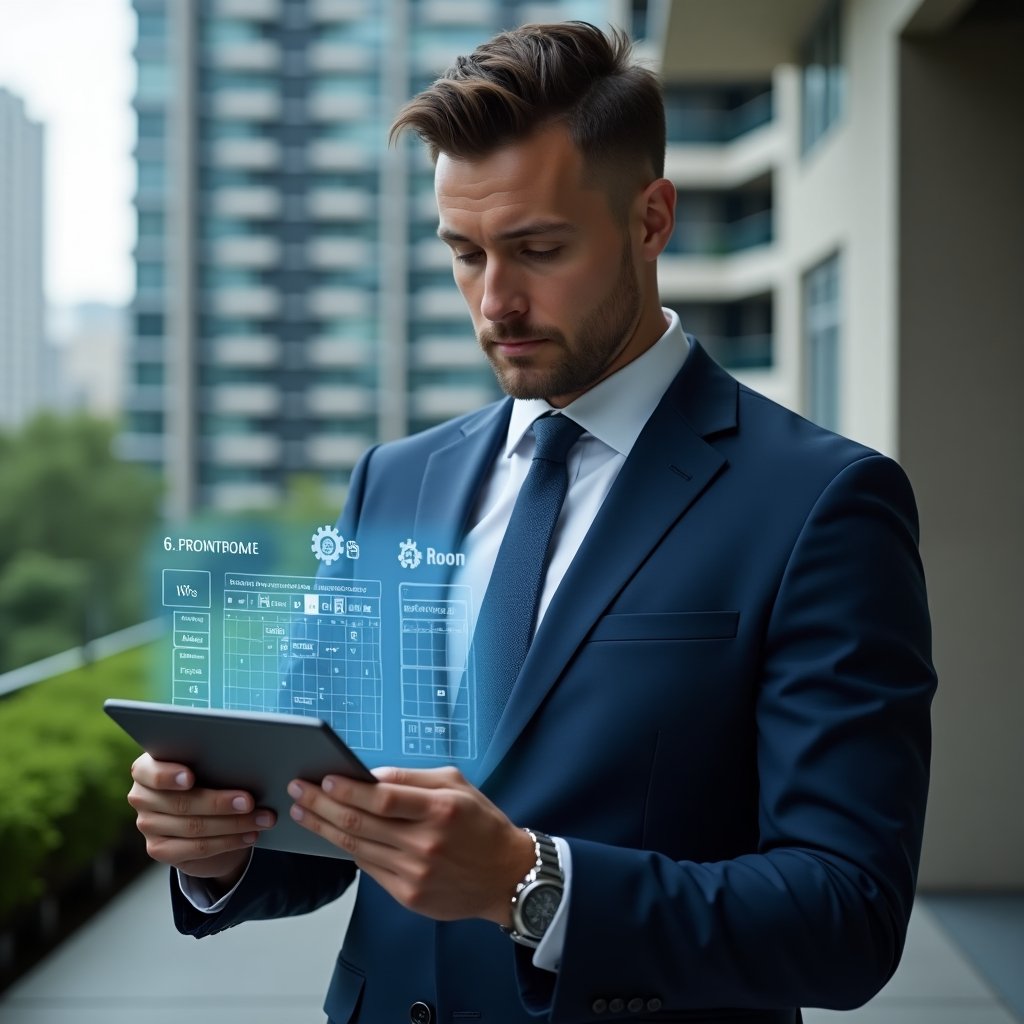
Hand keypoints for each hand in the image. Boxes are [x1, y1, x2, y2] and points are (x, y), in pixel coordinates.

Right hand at [127, 753, 275, 885]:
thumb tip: (245, 762)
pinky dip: (228, 842)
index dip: (169, 776)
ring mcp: (147, 825)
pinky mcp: (158, 849)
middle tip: (250, 801)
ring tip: (261, 819)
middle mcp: (141, 796)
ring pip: (193, 828)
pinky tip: (249, 836)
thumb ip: (213, 761)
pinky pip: (196, 849)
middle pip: (182, 803)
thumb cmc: (208, 775)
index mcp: (147, 768)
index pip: (150, 772)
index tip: (190, 778)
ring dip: (234, 824)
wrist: (201, 812)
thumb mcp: (207, 764)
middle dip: (220, 803)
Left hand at [287, 765, 534, 923]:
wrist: (507, 876)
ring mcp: (415, 873)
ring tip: (303, 812)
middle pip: (361, 824)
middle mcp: (426, 843)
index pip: (382, 798)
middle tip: (298, 790)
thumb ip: (414, 778)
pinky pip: (369, 869)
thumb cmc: (482, 824)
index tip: (324, 778)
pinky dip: (348, 850)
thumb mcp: (457, 785)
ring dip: (324, 829)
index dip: (348, 789)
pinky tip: (333, 836)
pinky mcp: (409, 896)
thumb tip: (371, 776)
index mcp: (440, 810)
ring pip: (357, 848)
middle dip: (322, 805)